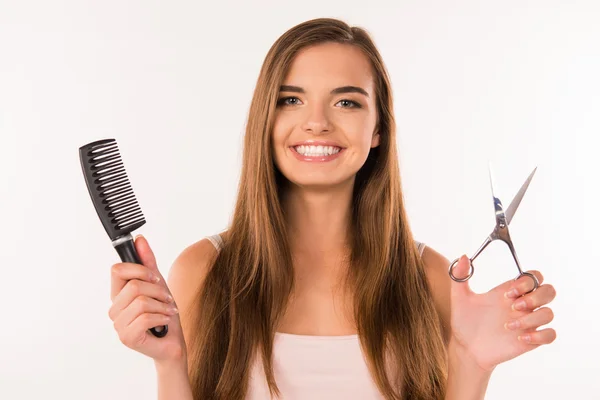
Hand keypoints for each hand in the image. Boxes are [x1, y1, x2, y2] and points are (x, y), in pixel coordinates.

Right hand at [108, 234, 186, 362]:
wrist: (172, 342)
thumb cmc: (164, 314)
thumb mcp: (158, 284)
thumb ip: (148, 262)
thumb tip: (139, 239)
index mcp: (118, 295)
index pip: (117, 270)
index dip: (139, 269)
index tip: (155, 277)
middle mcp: (115, 309)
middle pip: (133, 285)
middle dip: (157, 290)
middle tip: (167, 299)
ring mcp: (119, 325)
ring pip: (142, 301)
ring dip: (162, 305)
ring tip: (168, 311)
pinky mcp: (127, 337)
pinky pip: (146, 318)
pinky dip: (162, 317)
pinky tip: (165, 321)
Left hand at [449, 255, 556, 371]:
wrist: (465, 348)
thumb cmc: (464, 322)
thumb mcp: (459, 297)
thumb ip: (459, 276)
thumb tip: (464, 256)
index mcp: (509, 292)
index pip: (532, 277)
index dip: (526, 281)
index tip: (507, 293)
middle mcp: (521, 305)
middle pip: (548, 291)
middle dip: (536, 296)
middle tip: (514, 306)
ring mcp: (528, 322)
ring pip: (549, 313)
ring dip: (532, 318)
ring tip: (507, 326)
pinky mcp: (531, 340)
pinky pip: (551, 335)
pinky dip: (541, 335)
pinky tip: (520, 338)